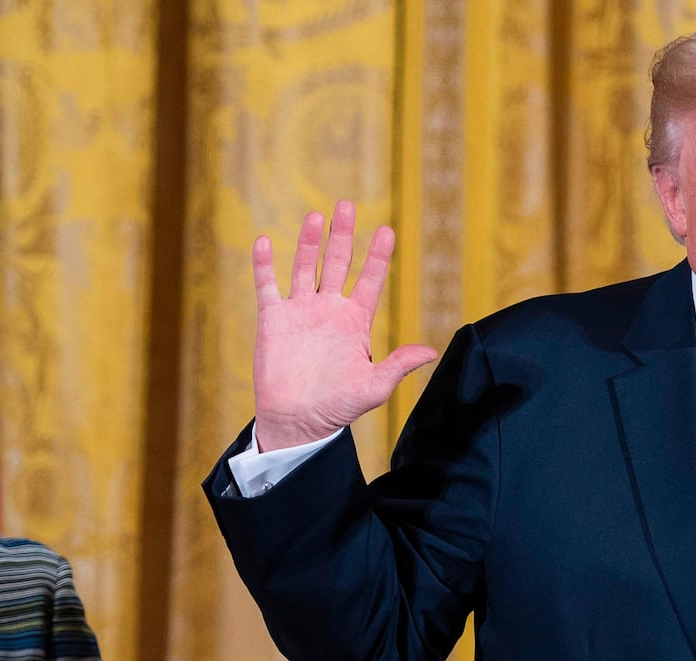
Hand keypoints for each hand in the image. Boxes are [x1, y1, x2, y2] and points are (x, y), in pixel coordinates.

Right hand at [252, 201, 438, 451]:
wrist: (296, 421)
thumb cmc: (337, 406)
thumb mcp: (373, 387)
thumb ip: (398, 365)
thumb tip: (431, 351)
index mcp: (355, 320)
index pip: (370, 280)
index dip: (378, 256)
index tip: (387, 231)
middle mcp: (328, 308)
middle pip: (337, 262)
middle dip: (343, 235)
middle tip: (347, 205)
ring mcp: (300, 310)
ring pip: (305, 266)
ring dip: (308, 242)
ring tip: (315, 216)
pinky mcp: (273, 319)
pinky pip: (267, 286)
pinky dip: (264, 265)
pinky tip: (264, 242)